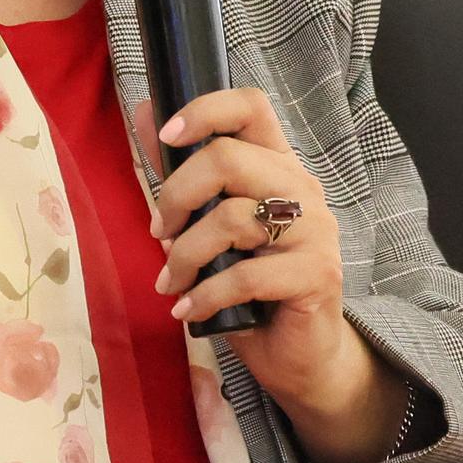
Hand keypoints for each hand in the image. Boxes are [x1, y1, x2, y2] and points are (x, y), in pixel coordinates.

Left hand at [149, 89, 403, 462]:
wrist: (301, 354)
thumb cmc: (252, 287)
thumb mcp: (211, 227)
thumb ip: (186, 176)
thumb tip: (146, 114)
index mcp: (278, 166)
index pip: (250, 107)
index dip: (205, 110)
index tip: (166, 136)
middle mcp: (302, 189)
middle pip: (228, 158)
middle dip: (176, 195)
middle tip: (158, 231)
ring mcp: (315, 231)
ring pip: (231, 217)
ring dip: (185, 255)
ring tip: (172, 282)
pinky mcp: (317, 274)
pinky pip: (245, 275)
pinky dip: (205, 295)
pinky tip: (189, 310)